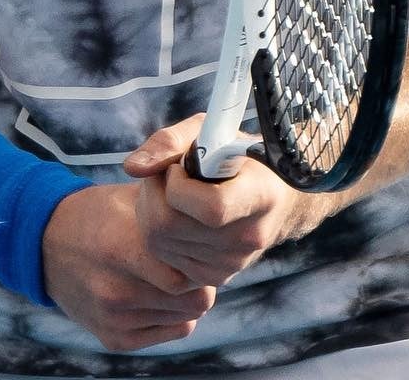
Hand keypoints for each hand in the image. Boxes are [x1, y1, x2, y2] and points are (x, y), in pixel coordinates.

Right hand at [42, 183, 216, 351]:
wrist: (46, 244)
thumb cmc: (97, 214)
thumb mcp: (131, 198)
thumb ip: (171, 210)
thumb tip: (213, 217)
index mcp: (122, 248)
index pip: (192, 273)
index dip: (205, 258)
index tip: (204, 245)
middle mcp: (117, 290)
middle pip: (196, 299)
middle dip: (202, 279)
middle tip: (194, 259)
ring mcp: (114, 319)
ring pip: (186, 317)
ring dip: (187, 296)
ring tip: (173, 272)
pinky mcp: (113, 339)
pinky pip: (170, 331)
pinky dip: (173, 314)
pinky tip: (159, 290)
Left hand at [122, 116, 336, 286]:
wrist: (276, 196)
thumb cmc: (239, 154)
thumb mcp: (211, 131)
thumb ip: (169, 142)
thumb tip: (132, 167)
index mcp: (260, 196)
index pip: (211, 208)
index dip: (179, 186)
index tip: (178, 167)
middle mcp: (249, 237)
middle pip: (171, 227)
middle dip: (153, 193)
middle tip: (165, 174)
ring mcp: (232, 264)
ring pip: (159, 243)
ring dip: (152, 210)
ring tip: (171, 191)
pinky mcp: (215, 278)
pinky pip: (164, 259)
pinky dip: (159, 233)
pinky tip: (175, 213)